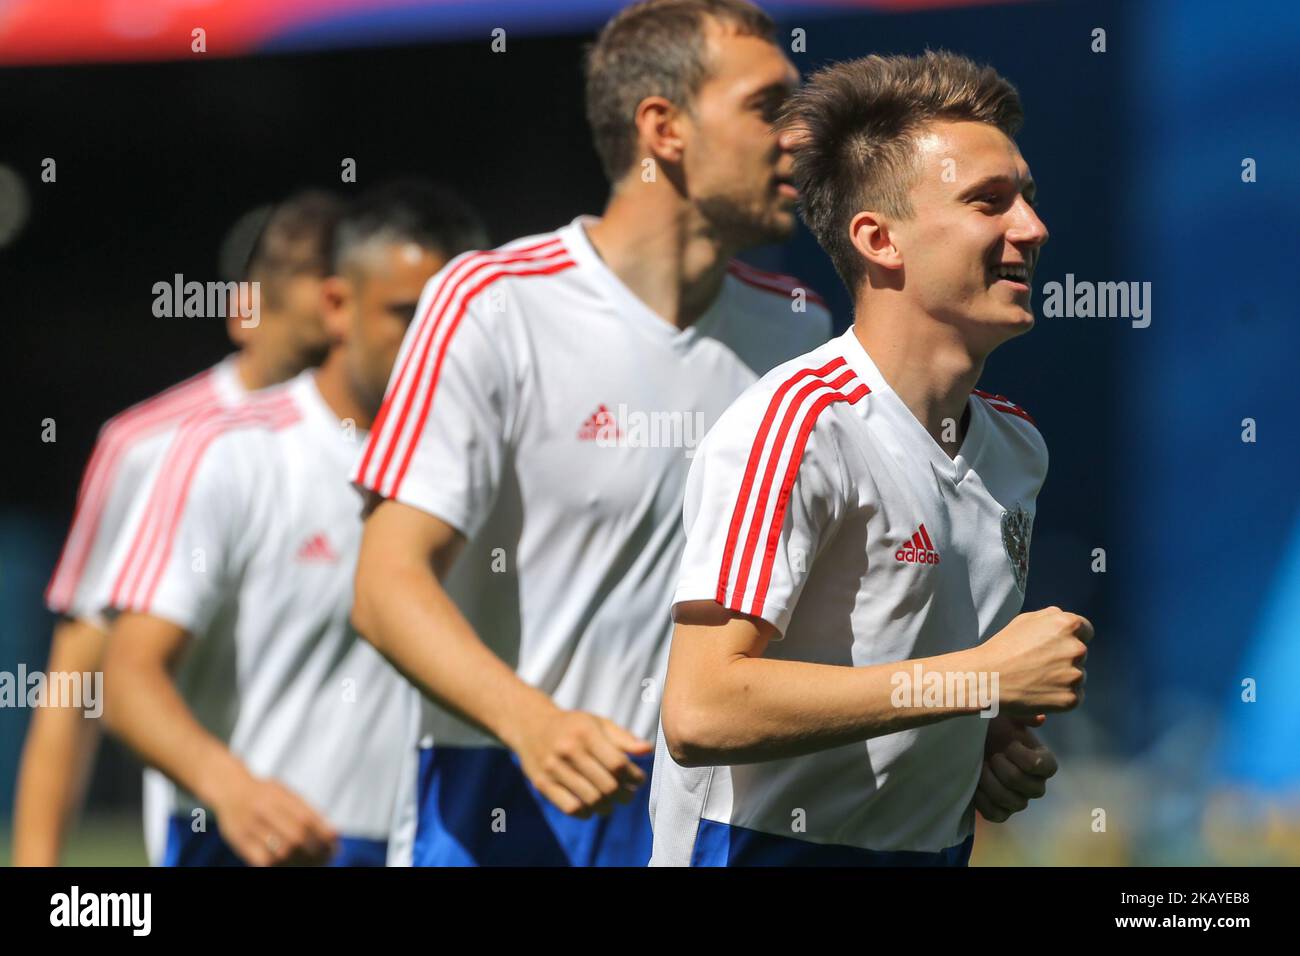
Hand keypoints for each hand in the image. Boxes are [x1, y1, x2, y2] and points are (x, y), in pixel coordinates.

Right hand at [211, 771, 338, 865]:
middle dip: (315, 851)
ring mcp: (250, 826)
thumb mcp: (287, 793)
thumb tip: (333, 834)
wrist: (230, 789)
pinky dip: (278, 865)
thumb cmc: (266, 794)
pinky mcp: (239, 841)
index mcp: (280, 796)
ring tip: (309, 863)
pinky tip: (287, 863)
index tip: (335, 846)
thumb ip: (307, 810)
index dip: (324, 835)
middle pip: (296, 836)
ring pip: (280, 852)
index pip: (307, 818)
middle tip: (325, 858)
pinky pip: (262, 861)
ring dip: (299, 861)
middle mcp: (265, 809)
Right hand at [514, 708, 652, 817]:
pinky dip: (586, 813)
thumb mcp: (598, 723)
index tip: (638, 780)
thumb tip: (647, 750)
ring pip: (591, 799)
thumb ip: (623, 737)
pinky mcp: (542, 784)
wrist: (531, 725)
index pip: (618, 763)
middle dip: (624, 795)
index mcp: (586, 732)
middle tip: (628, 795)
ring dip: (608, 806)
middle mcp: (568, 749)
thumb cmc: (573, 726)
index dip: (634, 776)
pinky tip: (592, 807)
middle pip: (607, 785)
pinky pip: (570, 808)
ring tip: (612, 803)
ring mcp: (553, 768)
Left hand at [973, 714, 1057, 822]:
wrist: (965, 740)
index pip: (1046, 768)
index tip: (1008, 744)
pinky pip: (997, 815)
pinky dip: (983, 801)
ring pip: (1015, 804)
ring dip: (993, 784)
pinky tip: (975, 784)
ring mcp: (1018, 799)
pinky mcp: (1000, 810)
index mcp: (1042, 760)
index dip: (1025, 758)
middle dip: (1006, 770)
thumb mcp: (1004, 712)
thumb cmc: (989, 725)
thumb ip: (1021, 714)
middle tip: (992, 755)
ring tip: (981, 767)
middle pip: (1032, 789)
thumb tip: (1039, 719)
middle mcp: (1035, 783)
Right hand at [976, 607, 1090, 716]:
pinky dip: (1060, 696)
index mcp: (1068, 624)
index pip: (1086, 630)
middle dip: (1065, 658)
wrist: (987, 678)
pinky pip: (1074, 696)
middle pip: (1081, 654)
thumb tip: (1068, 622)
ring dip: (1063, 678)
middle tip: (1039, 664)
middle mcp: (1077, 648)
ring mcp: (1075, 675)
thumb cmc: (1003, 647)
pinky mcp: (1071, 698)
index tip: (1056, 646)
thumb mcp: (1025, 620)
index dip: (1070, 637)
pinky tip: (1039, 691)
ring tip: (1036, 679)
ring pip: (1078, 676)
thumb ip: (1051, 617)